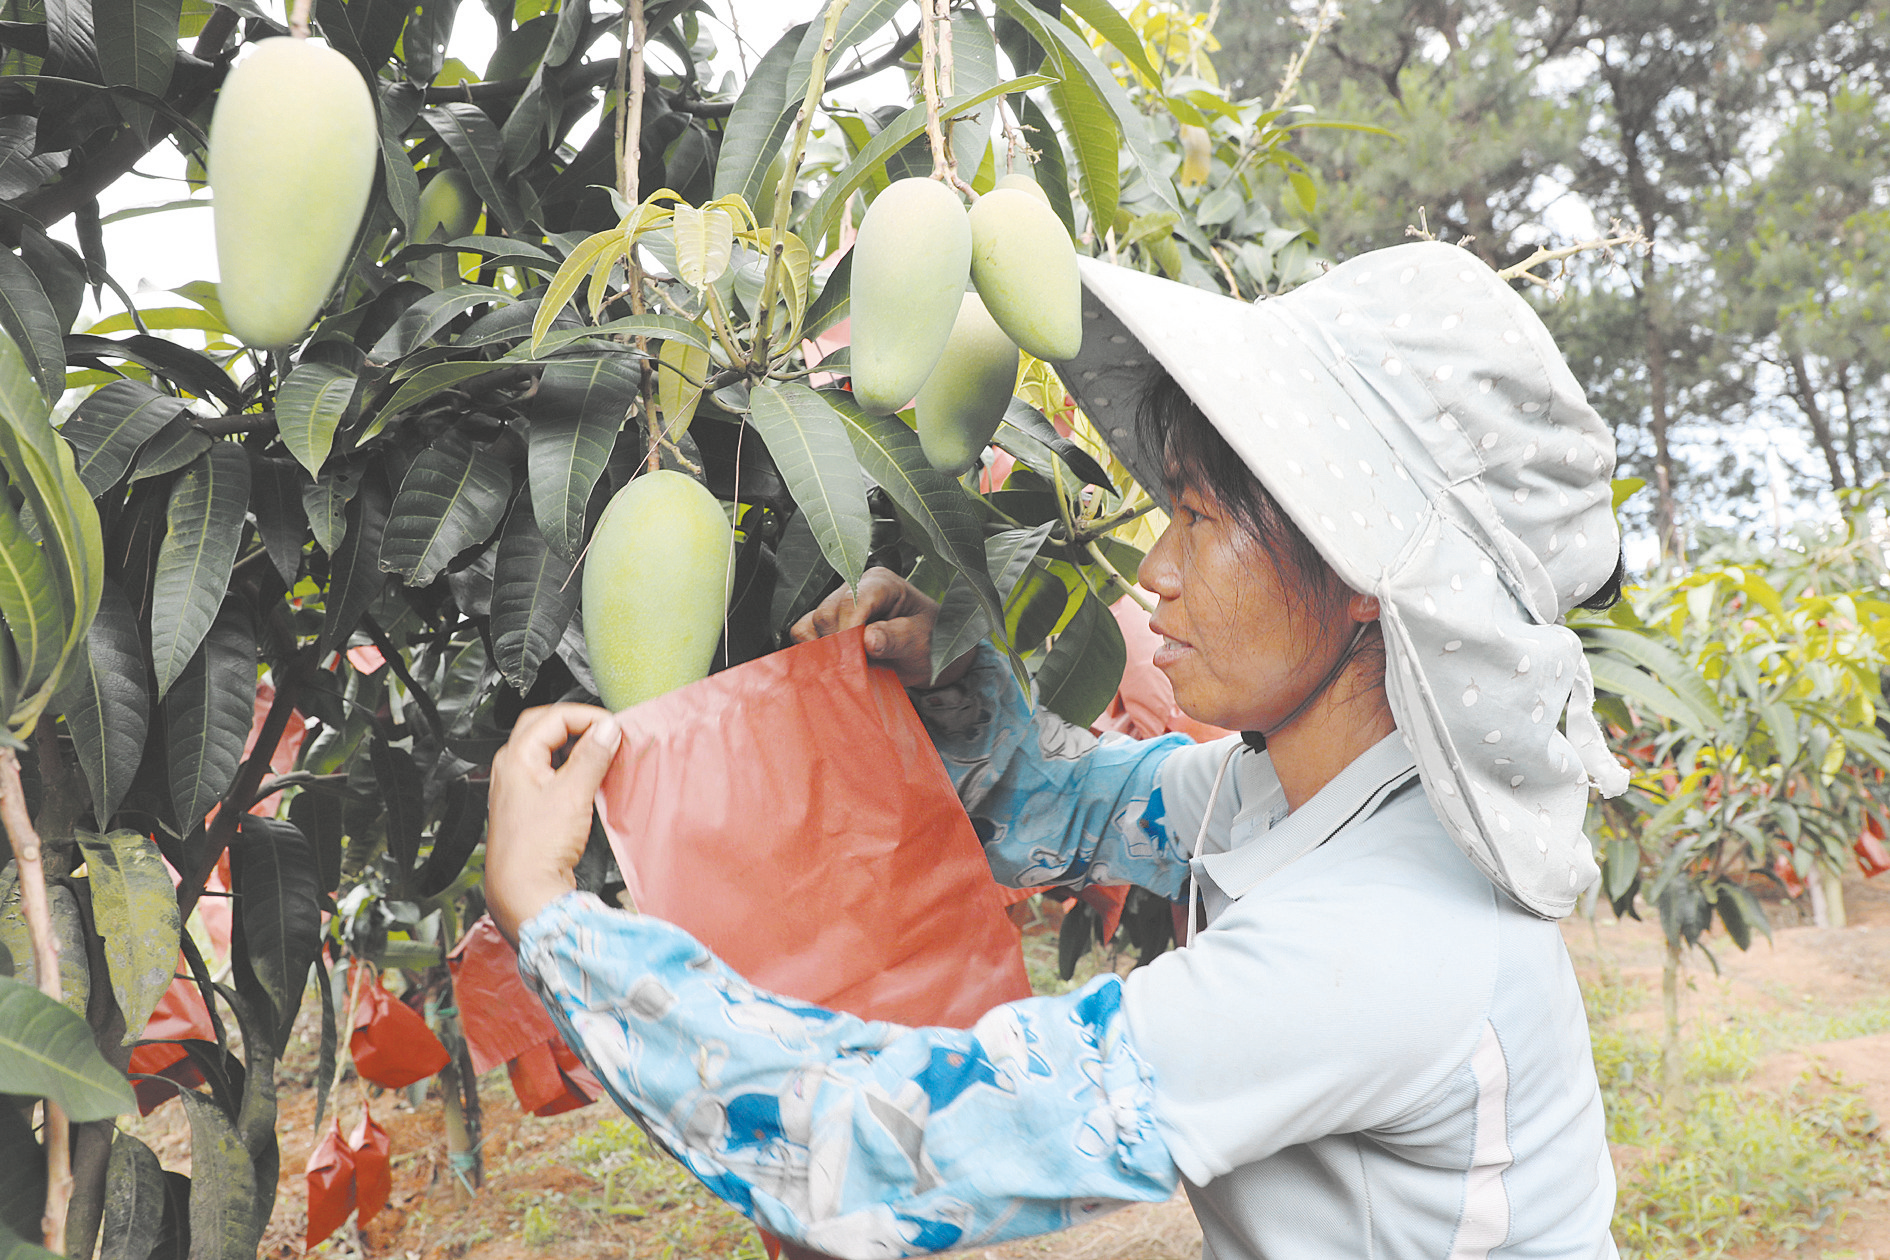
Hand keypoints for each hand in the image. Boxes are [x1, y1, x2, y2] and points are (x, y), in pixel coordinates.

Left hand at [485, 703, 622, 943]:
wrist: (523, 892)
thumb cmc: (535, 849)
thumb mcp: (572, 795)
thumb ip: (592, 757)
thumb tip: (607, 730)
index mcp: (515, 757)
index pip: (554, 716)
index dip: (587, 716)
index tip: (613, 727)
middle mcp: (511, 768)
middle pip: (546, 726)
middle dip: (579, 724)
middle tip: (607, 732)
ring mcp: (518, 786)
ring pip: (548, 749)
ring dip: (575, 746)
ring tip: (602, 755)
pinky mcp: (529, 805)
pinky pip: (550, 772)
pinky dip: (571, 767)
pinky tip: (589, 779)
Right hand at [789, 566, 973, 688]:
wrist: (928, 654)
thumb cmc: (930, 641)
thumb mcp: (922, 641)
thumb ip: (896, 638)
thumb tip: (868, 640)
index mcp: (881, 583)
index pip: (853, 600)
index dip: (848, 630)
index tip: (856, 659)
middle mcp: (855, 587)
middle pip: (827, 614)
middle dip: (839, 646)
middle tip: (859, 670)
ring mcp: (837, 603)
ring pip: (811, 624)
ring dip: (827, 652)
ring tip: (854, 667)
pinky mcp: (826, 622)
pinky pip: (803, 633)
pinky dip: (813, 652)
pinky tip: (836, 664)